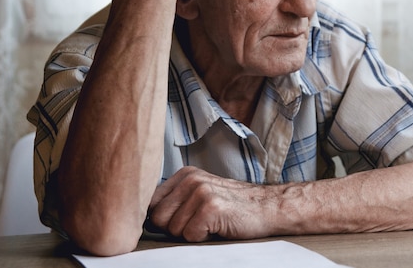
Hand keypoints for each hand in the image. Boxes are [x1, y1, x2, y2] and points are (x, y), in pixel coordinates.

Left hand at [147, 167, 282, 240]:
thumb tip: (144, 218)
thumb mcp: (201, 193)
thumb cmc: (233, 206)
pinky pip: (190, 235)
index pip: (151, 203)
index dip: (162, 220)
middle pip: (159, 219)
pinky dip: (203, 238)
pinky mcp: (211, 207)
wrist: (267, 207)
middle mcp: (191, 179)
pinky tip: (218, 227)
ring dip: (192, 233)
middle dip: (176, 229)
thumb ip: (176, 200)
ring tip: (211, 223)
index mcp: (185, 174)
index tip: (180, 221)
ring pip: (174, 230)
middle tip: (199, 223)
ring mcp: (201, 191)